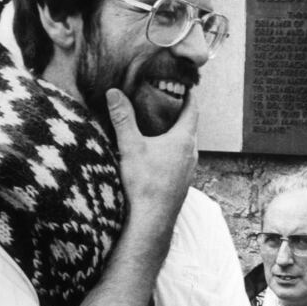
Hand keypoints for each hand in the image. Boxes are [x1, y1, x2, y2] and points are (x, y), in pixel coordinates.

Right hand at [105, 87, 197, 227]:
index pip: (192, 109)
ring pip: (186, 145)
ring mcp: (189, 169)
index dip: (189, 95)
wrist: (152, 220)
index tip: (185, 84)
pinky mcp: (182, 182)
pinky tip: (160, 154)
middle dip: (181, 113)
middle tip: (169, 100)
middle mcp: (192, 153)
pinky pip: (182, 160)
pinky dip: (174, 150)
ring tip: (162, 125)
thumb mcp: (130, 146)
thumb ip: (123, 118)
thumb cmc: (145, 183)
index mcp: (184, 139)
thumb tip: (114, 92)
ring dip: (177, 133)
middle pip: (190, 126)